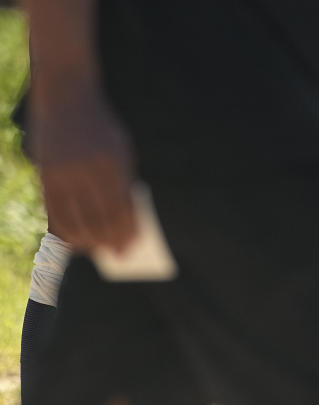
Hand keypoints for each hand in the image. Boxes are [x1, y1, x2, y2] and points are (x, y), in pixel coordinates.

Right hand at [30, 83, 136, 252]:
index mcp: (113, 165)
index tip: (133, 246)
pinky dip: (66, 230)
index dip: (128, 232)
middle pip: (101, 219)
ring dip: (88, 241)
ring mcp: (63, 173)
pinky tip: (76, 240)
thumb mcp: (121, 151)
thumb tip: (126, 224)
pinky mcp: (45, 174)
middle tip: (119, 255)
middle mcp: (87, 171)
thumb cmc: (101, 128)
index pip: (122, 210)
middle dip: (111, 241)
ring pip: (76, 220)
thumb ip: (123, 184)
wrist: (67, 95)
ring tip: (97, 250)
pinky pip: (55, 211)